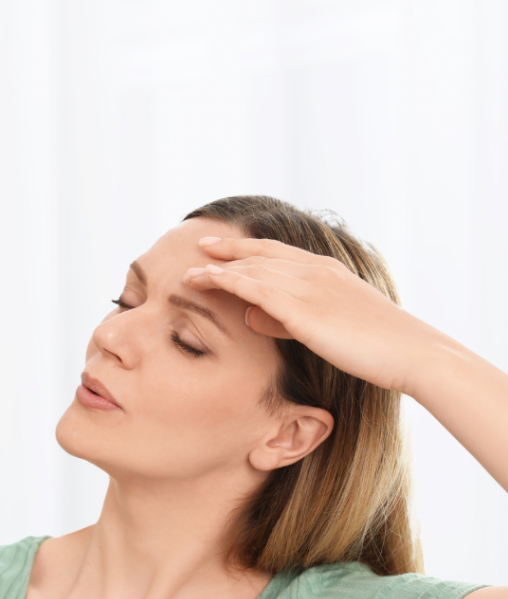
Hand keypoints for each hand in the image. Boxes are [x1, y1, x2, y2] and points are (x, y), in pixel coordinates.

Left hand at [182, 236, 446, 394]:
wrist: (409, 352)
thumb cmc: (374, 347)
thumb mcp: (327, 328)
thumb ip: (287, 319)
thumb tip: (252, 315)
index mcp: (326, 270)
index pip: (277, 252)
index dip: (246, 248)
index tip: (220, 246)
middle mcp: (314, 270)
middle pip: (260, 254)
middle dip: (226, 251)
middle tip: (199, 247)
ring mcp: (308, 285)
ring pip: (252, 268)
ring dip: (218, 267)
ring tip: (189, 272)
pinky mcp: (302, 307)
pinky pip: (253, 287)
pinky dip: (225, 280)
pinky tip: (204, 281)